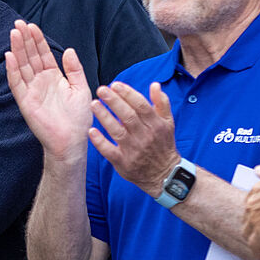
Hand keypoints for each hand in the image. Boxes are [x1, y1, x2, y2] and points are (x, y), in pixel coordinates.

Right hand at [5, 20, 91, 159]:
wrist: (72, 141)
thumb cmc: (78, 119)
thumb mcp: (81, 89)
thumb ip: (74, 70)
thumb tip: (69, 50)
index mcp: (54, 77)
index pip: (43, 54)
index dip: (37, 40)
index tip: (32, 25)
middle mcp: (40, 82)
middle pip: (30, 56)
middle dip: (25, 40)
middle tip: (18, 23)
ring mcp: (31, 91)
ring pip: (22, 66)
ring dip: (17, 50)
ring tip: (14, 33)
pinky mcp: (25, 102)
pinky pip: (17, 84)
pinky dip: (12, 70)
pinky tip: (9, 56)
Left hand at [87, 80, 178, 195]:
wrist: (164, 175)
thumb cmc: (163, 145)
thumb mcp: (168, 123)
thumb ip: (162, 103)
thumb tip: (155, 85)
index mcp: (156, 125)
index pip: (141, 105)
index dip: (128, 94)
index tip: (115, 85)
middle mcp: (145, 136)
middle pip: (128, 116)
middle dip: (114, 101)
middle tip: (102, 90)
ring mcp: (133, 150)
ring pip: (117, 131)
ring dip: (105, 117)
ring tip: (94, 104)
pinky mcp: (123, 163)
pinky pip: (109, 151)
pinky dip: (100, 142)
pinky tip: (91, 131)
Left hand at [243, 162, 259, 254]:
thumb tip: (257, 170)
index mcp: (256, 191)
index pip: (250, 203)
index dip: (254, 211)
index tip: (259, 216)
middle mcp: (251, 205)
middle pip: (246, 219)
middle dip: (250, 226)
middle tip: (257, 233)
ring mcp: (254, 219)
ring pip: (248, 234)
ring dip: (252, 240)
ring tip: (258, 247)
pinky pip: (255, 246)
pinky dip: (258, 252)